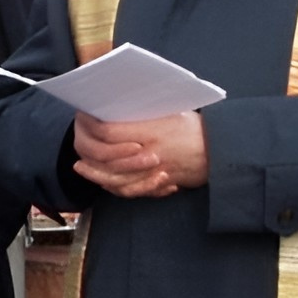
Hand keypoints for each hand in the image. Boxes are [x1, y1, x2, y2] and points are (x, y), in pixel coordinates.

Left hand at [72, 111, 206, 199]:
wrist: (220, 151)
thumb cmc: (196, 128)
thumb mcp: (171, 111)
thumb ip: (144, 114)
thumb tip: (120, 107)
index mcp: (150, 130)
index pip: (110, 132)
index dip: (93, 128)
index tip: (85, 121)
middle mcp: (149, 153)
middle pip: (108, 160)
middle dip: (90, 158)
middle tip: (78, 157)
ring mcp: (153, 171)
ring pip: (116, 179)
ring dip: (97, 176)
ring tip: (84, 170)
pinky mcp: (158, 183)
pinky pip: (130, 190)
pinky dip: (115, 187)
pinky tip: (106, 182)